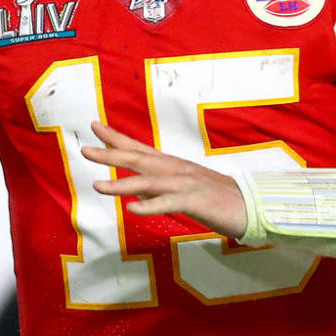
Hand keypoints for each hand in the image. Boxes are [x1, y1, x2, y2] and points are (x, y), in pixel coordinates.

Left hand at [82, 121, 247, 238]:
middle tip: (85, 149)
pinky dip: (150, 206)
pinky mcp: (195, 202)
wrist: (251, 205)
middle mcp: (176, 169)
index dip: (116, 138)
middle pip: (138, 159)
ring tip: (97, 186)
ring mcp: (186, 184)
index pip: (140, 148)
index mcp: (173, 165)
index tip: (94, 126)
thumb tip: (134, 190)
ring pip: (148, 182)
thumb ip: (160, 186)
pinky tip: (133, 209)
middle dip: (110, 154)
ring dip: (121, 184)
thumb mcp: (184, 188)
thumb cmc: (217, 198)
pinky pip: (169, 204)